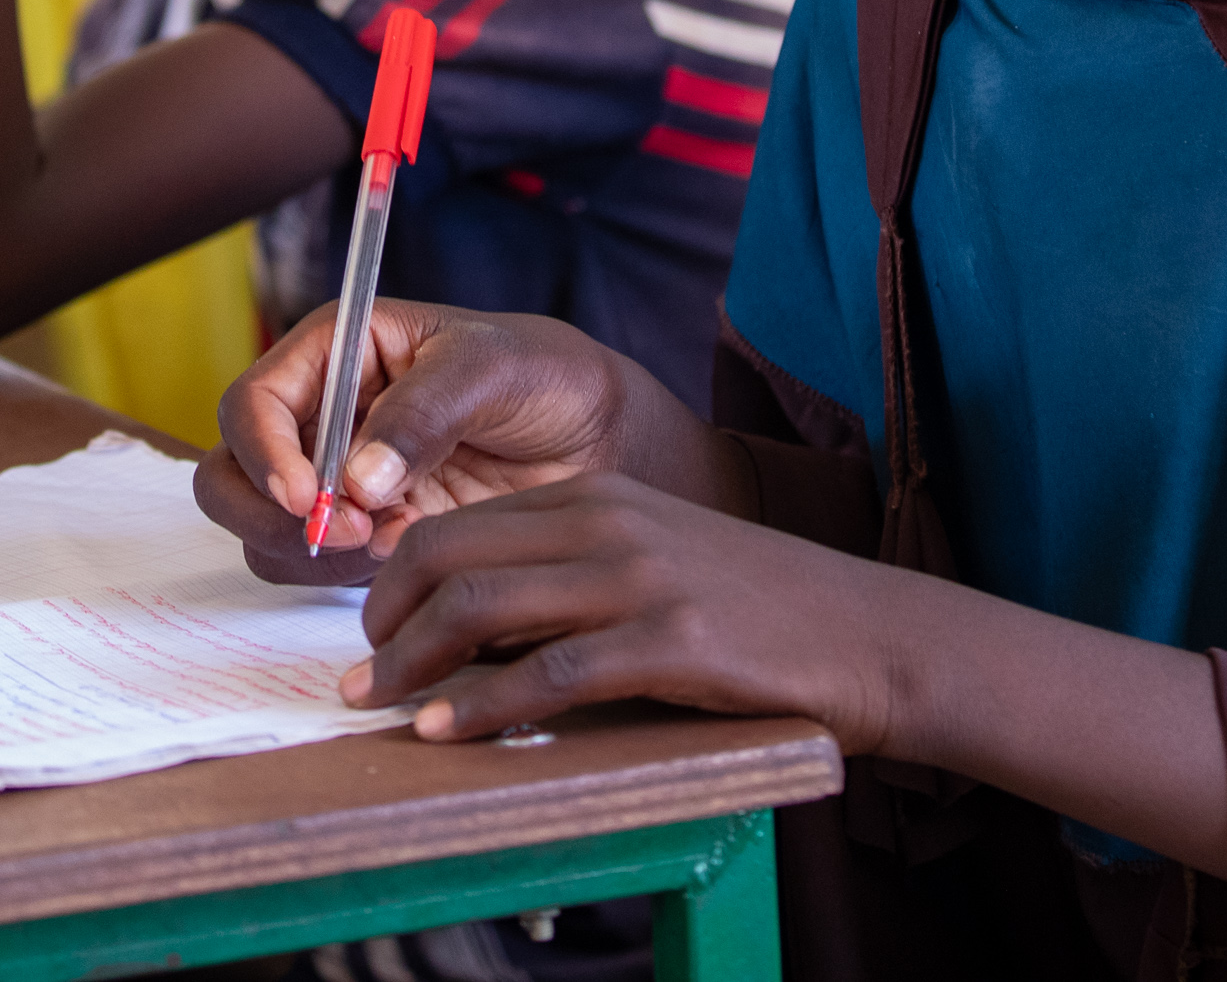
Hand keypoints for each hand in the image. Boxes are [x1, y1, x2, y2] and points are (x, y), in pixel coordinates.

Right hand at [197, 301, 701, 579]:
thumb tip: (358, 479)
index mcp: (338, 351)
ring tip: (390, 541)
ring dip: (309, 551)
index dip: (265, 453)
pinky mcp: (369, 537)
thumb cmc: (550, 378)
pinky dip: (347, 577)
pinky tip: (409, 554)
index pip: (252, 401)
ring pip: (266, 531)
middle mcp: (323, 417)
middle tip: (343, 536)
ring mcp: (339, 482)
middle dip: (270, 513)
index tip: (310, 498)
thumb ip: (425, 411)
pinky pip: (318, 571)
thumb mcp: (494, 367)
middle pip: (232, 473)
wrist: (604, 446)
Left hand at [341, 473, 899, 748]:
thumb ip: (568, 575)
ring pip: (482, 606)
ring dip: (414, 664)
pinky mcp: (670, 640)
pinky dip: (481, 705)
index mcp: (596, 495)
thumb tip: (467, 630)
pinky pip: (546, 673)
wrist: (867, 631)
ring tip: (381, 706)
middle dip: (385, 621)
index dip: (394, 581)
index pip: (458, 524)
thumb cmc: (754, 611)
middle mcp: (608, 522)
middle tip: (359, 676)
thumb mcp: (652, 562)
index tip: (369, 635)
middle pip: (450, 556)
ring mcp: (639, 577)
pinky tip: (448, 730)